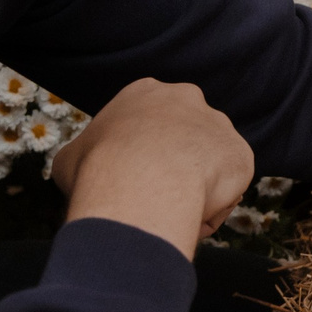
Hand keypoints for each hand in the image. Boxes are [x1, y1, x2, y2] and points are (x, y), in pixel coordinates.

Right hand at [51, 79, 255, 257]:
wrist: (141, 181)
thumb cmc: (98, 169)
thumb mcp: (70, 158)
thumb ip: (85, 158)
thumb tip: (84, 170)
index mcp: (144, 93)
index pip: (147, 123)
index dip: (139, 156)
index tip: (130, 179)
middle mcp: (187, 99)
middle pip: (182, 140)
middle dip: (173, 167)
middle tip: (153, 197)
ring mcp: (218, 124)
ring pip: (207, 167)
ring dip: (193, 190)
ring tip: (170, 213)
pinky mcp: (241, 154)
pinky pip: (227, 190)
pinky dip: (212, 208)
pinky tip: (190, 218)